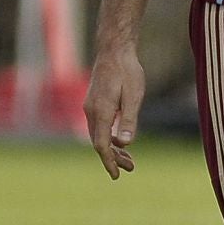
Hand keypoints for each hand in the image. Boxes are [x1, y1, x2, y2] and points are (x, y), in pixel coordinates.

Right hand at [83, 46, 144, 178]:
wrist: (114, 49)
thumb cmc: (127, 70)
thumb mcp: (133, 95)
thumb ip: (128, 119)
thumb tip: (125, 143)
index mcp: (101, 111)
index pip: (102, 144)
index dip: (109, 161)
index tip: (117, 175)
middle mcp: (91, 111)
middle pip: (99, 142)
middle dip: (113, 158)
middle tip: (130, 168)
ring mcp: (90, 106)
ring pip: (98, 135)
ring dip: (111, 148)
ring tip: (128, 159)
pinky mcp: (93, 102)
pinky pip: (98, 126)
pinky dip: (108, 136)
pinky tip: (119, 139)